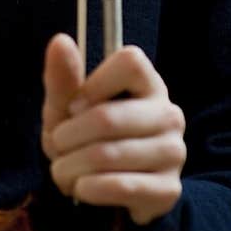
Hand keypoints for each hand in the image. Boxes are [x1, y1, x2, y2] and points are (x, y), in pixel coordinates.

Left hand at [41, 33, 185, 224]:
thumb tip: (60, 40)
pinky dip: (88, 189)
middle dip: (67, 137)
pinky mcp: (168, 189)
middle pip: (108, 117)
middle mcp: (168, 114)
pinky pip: (120, 186)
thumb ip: (63, 76)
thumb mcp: (68, 106)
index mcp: (148, 83)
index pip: (130, 62)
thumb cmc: (86, 136)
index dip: (92, 84)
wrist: (109, 190)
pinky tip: (82, 188)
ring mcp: (173, 152)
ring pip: (108, 155)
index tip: (73, 106)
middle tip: (56, 146)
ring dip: (70, 167)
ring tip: (64, 171)